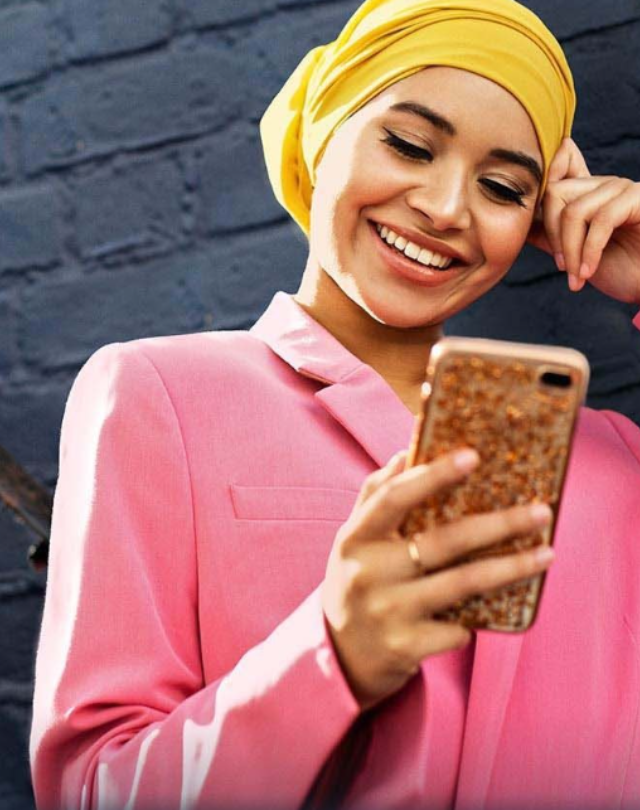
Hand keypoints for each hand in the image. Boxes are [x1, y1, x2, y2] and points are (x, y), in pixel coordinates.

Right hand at [321, 449, 553, 711]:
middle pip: (443, 541)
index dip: (432, 475)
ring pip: (462, 583)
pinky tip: (490, 611)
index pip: (394, 498)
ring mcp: (387, 611)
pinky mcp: (404, 647)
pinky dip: (475, 619)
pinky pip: (457, 628)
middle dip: (499, 524)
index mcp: (355, 537)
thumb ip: (375, 495)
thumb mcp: (354, 538)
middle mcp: (368, 572)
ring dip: (510, 568)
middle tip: (541, 511)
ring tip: (547, 553)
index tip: (473, 456)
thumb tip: (405, 453)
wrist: (337, 655)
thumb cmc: (357, 580)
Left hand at [526, 136, 639, 302]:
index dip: (539, 186)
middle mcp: (606, 185)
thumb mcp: (575, 256)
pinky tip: (588, 272)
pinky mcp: (638, 199)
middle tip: (562, 268)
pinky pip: (601, 221)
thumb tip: (521, 226)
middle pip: (555, 194)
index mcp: (590, 194)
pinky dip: (590, 251)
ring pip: (574, 212)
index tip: (531, 224)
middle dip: (553, 236)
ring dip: (571, 251)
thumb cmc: (622, 272)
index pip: (556, 171)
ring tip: (576, 278)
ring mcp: (623, 189)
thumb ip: (550, 238)